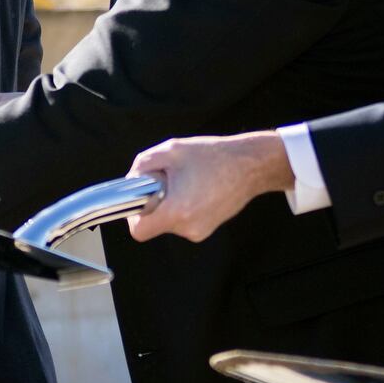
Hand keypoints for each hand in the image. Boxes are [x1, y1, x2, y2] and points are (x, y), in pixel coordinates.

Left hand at [122, 133, 292, 242]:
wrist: (251, 165)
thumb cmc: (213, 156)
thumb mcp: (170, 150)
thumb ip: (142, 166)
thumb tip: (132, 181)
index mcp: (177, 211)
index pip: (140, 231)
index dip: (134, 215)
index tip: (143, 198)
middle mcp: (189, 228)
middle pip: (155, 224)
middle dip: (156, 202)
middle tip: (170, 180)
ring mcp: (200, 231)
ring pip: (170, 221)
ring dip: (171, 203)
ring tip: (188, 181)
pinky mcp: (208, 229)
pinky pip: (184, 220)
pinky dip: (184, 206)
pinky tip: (198, 188)